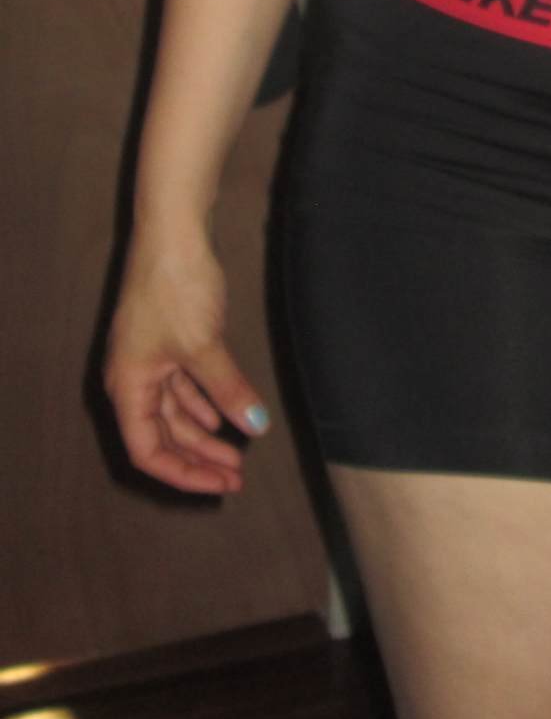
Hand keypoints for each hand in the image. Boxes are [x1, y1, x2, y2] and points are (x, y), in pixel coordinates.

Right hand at [104, 228, 270, 494]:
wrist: (173, 233)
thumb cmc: (176, 288)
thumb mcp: (205, 346)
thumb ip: (228, 390)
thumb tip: (255, 427)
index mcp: (128, 386)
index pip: (149, 450)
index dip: (183, 473)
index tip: (221, 485)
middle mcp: (132, 378)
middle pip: (163, 435)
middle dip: (199, 458)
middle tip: (238, 477)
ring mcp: (149, 359)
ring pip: (176, 412)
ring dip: (205, 434)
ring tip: (239, 453)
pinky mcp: (168, 341)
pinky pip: (183, 387)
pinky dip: (204, 404)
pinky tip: (225, 417)